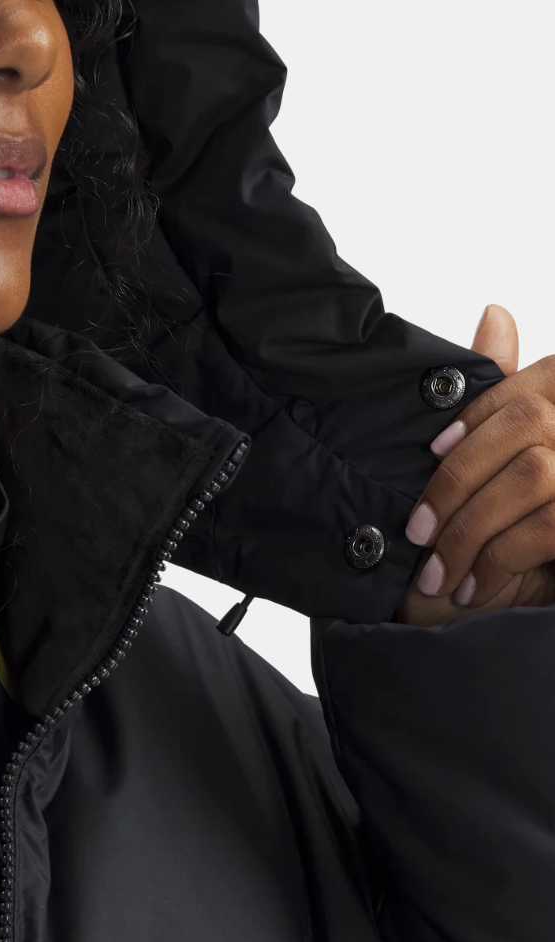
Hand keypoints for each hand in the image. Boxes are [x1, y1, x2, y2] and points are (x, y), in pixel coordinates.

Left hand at [396, 305, 554, 626]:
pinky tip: (474, 587)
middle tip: (417, 532)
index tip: (430, 453)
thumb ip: (503, 396)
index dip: (475, 418)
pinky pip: (544, 527)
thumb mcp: (507, 465)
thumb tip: (495, 313)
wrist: (542, 610)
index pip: (524, 392)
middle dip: (458, 483)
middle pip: (525, 427)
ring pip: (531, 477)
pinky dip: (497, 559)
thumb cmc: (522, 534)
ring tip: (439, 572)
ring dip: (470, 530)